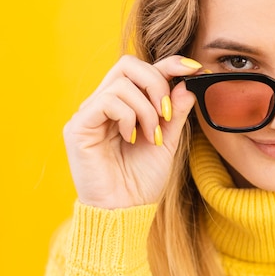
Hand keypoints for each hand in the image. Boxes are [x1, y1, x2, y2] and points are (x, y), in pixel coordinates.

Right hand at [63, 54, 200, 207]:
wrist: (124, 212)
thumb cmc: (142, 182)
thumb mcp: (167, 142)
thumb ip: (175, 112)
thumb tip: (186, 81)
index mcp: (123, 106)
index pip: (142, 70)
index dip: (168, 63)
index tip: (194, 69)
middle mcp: (103, 105)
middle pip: (128, 65)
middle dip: (157, 83)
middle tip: (167, 114)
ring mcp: (89, 114)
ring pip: (121, 82)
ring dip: (146, 109)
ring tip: (151, 136)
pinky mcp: (78, 127)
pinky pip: (107, 101)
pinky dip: (128, 117)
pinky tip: (132, 138)